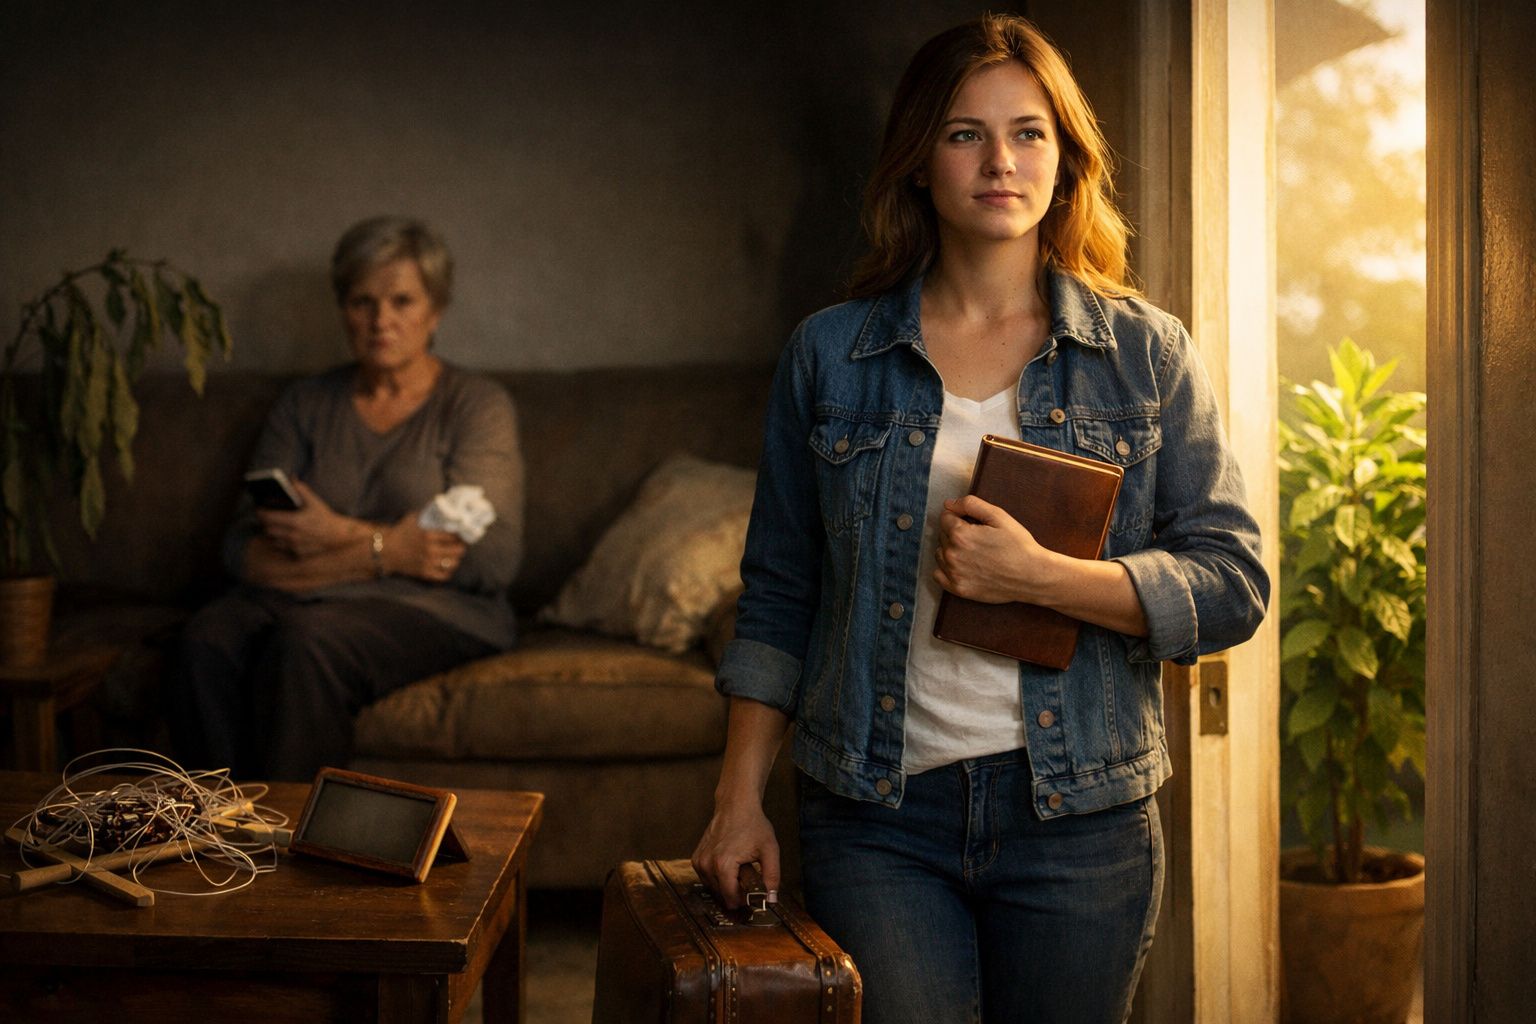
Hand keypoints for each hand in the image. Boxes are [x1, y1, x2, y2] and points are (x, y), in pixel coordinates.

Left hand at [257, 480, 357, 557]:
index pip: (268, 517)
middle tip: (266, 517)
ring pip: (273, 539)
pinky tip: (284, 535)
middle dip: (265, 523)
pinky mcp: (297, 553)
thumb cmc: (324, 517)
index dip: (261, 512)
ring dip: (272, 533)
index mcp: (295, 521)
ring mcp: (294, 546)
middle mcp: (293, 535)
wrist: (337, 536)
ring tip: (275, 526)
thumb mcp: (314, 501)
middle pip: (267, 529)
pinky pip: (282, 548)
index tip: (259, 509)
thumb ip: (301, 489)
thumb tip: (291, 478)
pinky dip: (280, 542)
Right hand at [384, 514, 466, 582]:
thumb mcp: (414, 519)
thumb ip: (429, 514)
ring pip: (453, 563)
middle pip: (457, 550)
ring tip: (456, 555)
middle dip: (461, 546)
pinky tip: (447, 565)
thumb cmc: (401, 532)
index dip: (460, 534)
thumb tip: (445, 506)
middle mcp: (430, 550)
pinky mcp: (424, 573)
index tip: (462, 533)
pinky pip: (444, 575)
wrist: (386, 550)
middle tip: (462, 544)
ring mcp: (427, 562)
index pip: (454, 536)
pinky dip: (448, 571)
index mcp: (428, 535)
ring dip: (456, 558)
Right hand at [692, 797, 779, 909]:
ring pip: (713, 888)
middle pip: (721, 894)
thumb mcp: (770, 850)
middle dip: (736, 893)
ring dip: (726, 885)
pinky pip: (706, 878)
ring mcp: (700, 861)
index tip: (752, 900)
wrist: (736, 805)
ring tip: (740, 871)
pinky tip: (729, 867)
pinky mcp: (696, 858)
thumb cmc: (753, 824)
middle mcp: (707, 864)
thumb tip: (772, 899)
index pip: (730, 898)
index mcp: (724, 865)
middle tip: (749, 880)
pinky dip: (717, 878)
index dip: (743, 902)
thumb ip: (772, 877)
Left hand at [933, 493, 1058, 603]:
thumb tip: (948, 504)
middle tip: (978, 539)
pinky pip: (939, 575)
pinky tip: (963, 566)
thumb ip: (970, 504)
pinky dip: (946, 569)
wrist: (1032, 576)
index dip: (960, 517)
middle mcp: (952, 555)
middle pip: (942, 535)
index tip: (974, 524)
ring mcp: (954, 574)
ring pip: (940, 554)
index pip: (945, 518)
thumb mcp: (999, 516)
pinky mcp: (958, 589)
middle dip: (955, 533)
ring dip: (951, 550)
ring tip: (973, 553)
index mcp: (960, 535)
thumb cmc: (1018, 545)